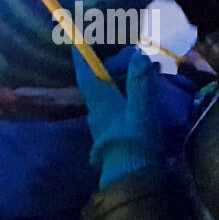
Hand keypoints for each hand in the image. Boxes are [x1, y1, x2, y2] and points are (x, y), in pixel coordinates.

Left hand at [73, 48, 163, 188]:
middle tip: (107, 53)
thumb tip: (138, 54)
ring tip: (123, 73)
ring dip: (109, 84)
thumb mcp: (141, 110)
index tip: (77, 40)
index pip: (86, 74)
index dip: (82, 56)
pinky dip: (119, 97)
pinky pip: (111, 109)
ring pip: (102, 98)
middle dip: (97, 68)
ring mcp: (102, 127)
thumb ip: (140, 82)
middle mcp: (96, 113)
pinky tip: (130, 99)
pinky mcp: (112, 137)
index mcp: (100, 102)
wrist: (132, 179)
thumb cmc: (135, 142)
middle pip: (93, 85)